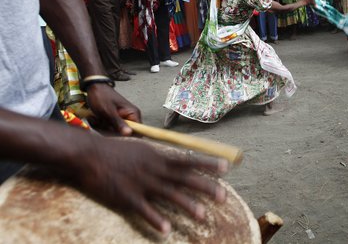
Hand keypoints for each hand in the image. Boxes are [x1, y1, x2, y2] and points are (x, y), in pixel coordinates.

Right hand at [75, 136, 228, 234]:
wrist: (89, 155)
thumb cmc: (115, 151)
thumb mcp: (141, 149)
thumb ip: (158, 157)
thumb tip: (174, 160)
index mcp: (158, 156)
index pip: (188, 160)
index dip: (207, 164)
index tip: (226, 168)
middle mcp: (154, 169)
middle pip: (185, 179)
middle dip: (205, 187)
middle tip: (223, 197)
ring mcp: (141, 184)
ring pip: (170, 195)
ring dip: (188, 205)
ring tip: (203, 216)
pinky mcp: (127, 197)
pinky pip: (145, 211)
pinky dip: (156, 220)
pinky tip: (167, 230)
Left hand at [86, 84, 140, 134]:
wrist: (94, 88)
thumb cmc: (102, 97)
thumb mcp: (108, 111)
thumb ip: (118, 123)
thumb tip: (129, 134)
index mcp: (133, 114)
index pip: (138, 132)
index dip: (127, 137)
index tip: (114, 134)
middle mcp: (130, 118)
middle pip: (123, 135)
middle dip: (109, 131)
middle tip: (99, 121)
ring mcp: (121, 120)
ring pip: (113, 133)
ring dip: (102, 128)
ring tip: (95, 118)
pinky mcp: (114, 121)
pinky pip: (108, 130)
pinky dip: (100, 126)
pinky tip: (95, 118)